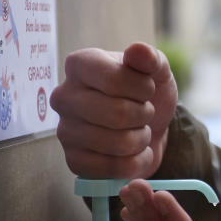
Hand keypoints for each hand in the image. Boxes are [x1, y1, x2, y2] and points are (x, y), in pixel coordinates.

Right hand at [49, 42, 176, 178]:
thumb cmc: (148, 92)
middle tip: (145, 112)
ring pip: (118, 143)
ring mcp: (64, 131)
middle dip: (144, 115)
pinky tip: (134, 152)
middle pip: (117, 114)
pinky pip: (113, 169)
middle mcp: (64, 96)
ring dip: (142, 139)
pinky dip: (135, 162)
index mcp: (80, 64)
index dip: (143, 88)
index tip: (148, 89)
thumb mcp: (157, 71)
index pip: (114, 79)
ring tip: (140, 130)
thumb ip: (151, 59)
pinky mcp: (73, 161)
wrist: (150, 126)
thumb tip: (138, 51)